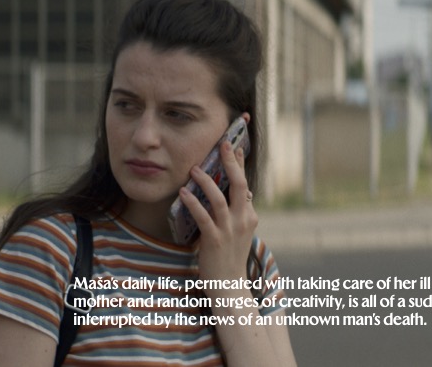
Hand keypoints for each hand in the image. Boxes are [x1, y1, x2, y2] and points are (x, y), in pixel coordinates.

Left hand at [178, 140, 257, 296]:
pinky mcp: (215, 240)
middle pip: (239, 184)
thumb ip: (234, 213)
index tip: (234, 145)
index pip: (244, 183)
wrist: (230, 286)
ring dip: (206, 181)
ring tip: (193, 169)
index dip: (239, 163)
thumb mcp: (237, 232)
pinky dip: (193, 203)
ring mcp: (230, 230)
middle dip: (231, 162)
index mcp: (248, 215)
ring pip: (220, 198)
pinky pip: (203, 216)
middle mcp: (243, 219)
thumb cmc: (229, 257)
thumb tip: (224, 194)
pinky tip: (183, 193)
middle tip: (222, 144)